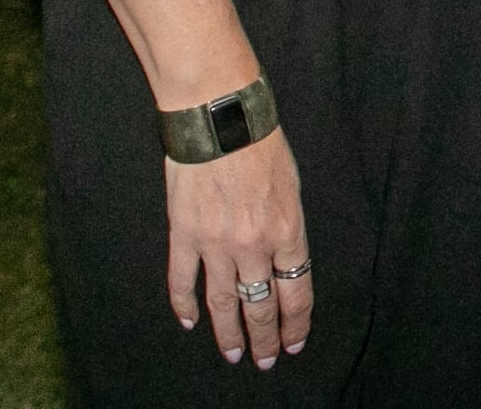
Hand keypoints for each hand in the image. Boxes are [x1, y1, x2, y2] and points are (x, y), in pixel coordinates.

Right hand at [164, 128, 311, 368]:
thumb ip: (288, 227)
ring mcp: (216, 243)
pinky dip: (185, 305)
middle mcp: (254, 244)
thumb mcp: (292, 186)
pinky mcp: (184, 234)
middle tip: (267, 360)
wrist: (221, 120)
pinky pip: (183, 280)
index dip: (296, 322)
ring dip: (229, 333)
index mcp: (287, 230)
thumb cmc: (262, 144)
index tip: (295, 341)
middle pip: (262, 305)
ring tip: (233, 354)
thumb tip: (284, 259)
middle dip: (266, 338)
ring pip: (224, 302)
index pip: (297, 291)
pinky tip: (191, 322)